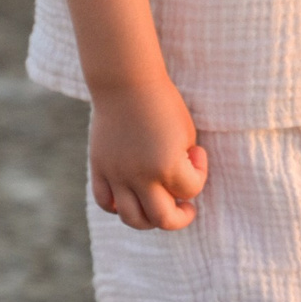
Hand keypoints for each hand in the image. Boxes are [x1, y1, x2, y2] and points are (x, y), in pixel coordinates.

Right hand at [90, 78, 208, 229]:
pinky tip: (131, 196)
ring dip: (149, 219)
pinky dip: (118, 206)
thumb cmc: (163, 103)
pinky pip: (105, 202)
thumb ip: (183, 165)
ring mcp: (117, 174)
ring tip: (157, 206)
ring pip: (132, 219)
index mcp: (167, 165)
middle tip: (185, 205)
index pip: (191, 190)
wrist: (126, 82)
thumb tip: (179, 189)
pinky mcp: (100, 168)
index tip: (196, 153)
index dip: (200, 174)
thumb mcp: (186, 133)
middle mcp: (140, 176)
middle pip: (162, 219)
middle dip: (179, 217)